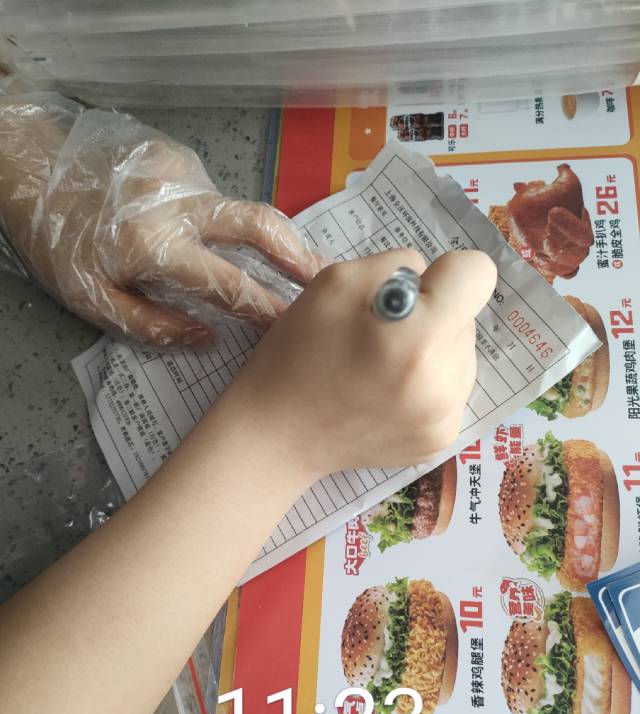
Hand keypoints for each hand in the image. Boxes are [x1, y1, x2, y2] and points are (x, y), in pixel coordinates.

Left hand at [0, 100, 320, 347]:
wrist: (34, 172)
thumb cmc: (60, 244)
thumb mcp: (93, 300)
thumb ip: (152, 324)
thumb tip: (206, 337)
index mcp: (153, 245)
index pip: (229, 283)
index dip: (267, 307)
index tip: (295, 324)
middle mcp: (177, 203)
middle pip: (257, 223)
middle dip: (297, 253)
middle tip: (324, 277)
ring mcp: (181, 173)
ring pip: (241, 208)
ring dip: (270, 238)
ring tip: (292, 265)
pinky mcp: (179, 159)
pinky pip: (216, 196)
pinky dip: (226, 222)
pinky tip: (214, 235)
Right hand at [227, 247, 496, 478]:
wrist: (279, 433)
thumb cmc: (300, 351)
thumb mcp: (337, 280)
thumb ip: (398, 266)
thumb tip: (432, 281)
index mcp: (420, 336)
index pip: (478, 273)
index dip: (444, 273)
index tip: (411, 293)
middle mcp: (444, 382)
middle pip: (469, 316)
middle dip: (433, 315)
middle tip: (381, 335)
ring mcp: (446, 417)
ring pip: (463, 353)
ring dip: (433, 350)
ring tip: (383, 367)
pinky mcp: (441, 440)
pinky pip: (454, 389)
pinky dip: (429, 383)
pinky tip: (388, 393)